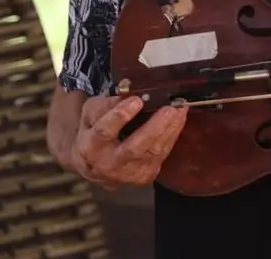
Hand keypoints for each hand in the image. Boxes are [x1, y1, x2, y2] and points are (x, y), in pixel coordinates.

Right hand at [72, 95, 187, 188]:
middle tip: (169, 110)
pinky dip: (172, 135)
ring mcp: (129, 174)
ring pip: (152, 152)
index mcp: (91, 147)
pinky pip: (162, 154)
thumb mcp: (90, 115)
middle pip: (134, 148)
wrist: (96, 166)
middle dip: (154, 128)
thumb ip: (104, 105)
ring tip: (179, 110)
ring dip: (169, 130)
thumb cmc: (94, 133)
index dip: (120, 116)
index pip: (104, 131)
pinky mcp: (145, 176)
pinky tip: (179, 120)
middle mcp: (109, 164)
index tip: (136, 100)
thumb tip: (126, 95)